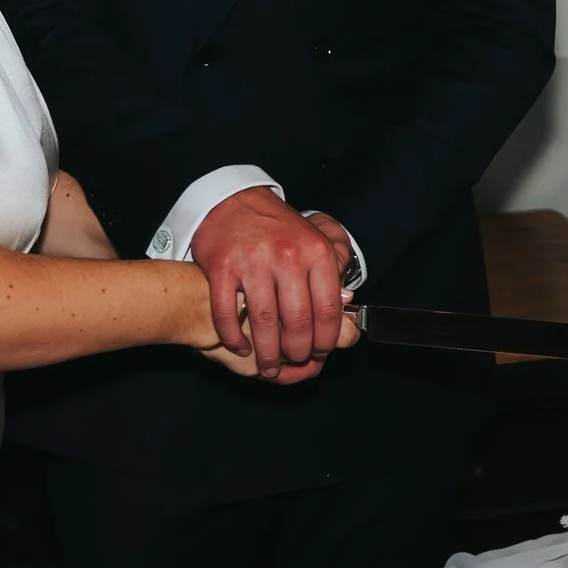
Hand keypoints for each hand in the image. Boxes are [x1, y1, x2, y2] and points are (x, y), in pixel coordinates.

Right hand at [193, 187, 349, 379]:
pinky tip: (241, 348)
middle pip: (297, 322)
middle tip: (294, 360)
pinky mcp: (221, 267)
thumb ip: (334, 271)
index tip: (321, 352)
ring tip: (269, 366)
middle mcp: (286, 256)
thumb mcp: (315, 240)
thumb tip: (345, 304)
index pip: (327, 309)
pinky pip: (226, 313)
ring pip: (263, 323)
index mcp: (315, 252)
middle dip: (297, 351)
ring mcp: (252, 262)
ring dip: (267, 354)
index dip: (326, 339)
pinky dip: (233, 338)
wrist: (233, 201)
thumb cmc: (278, 228)